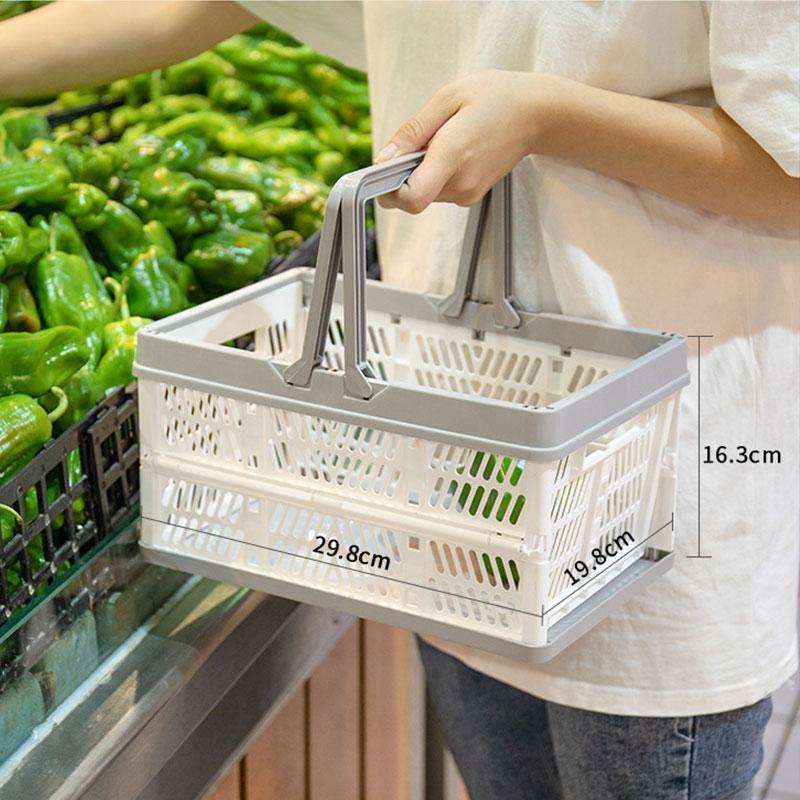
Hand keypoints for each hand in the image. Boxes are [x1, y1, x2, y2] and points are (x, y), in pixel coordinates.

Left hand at [375, 70, 568, 213]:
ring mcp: (467, 194)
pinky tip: (452, 149)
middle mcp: (460, 184)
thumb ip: (412, 132)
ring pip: (424, 193)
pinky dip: (434, 173)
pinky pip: (438, 190)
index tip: (383, 170)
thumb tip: (382, 159)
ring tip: (442, 140)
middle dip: (403, 173)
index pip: (410, 198)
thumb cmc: (495, 98)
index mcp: (452, 156)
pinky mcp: (470, 195)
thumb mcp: (447, 99)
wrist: (537, 115)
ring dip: (420, 171)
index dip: (388, 190)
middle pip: (412, 196)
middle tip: (419, 142)